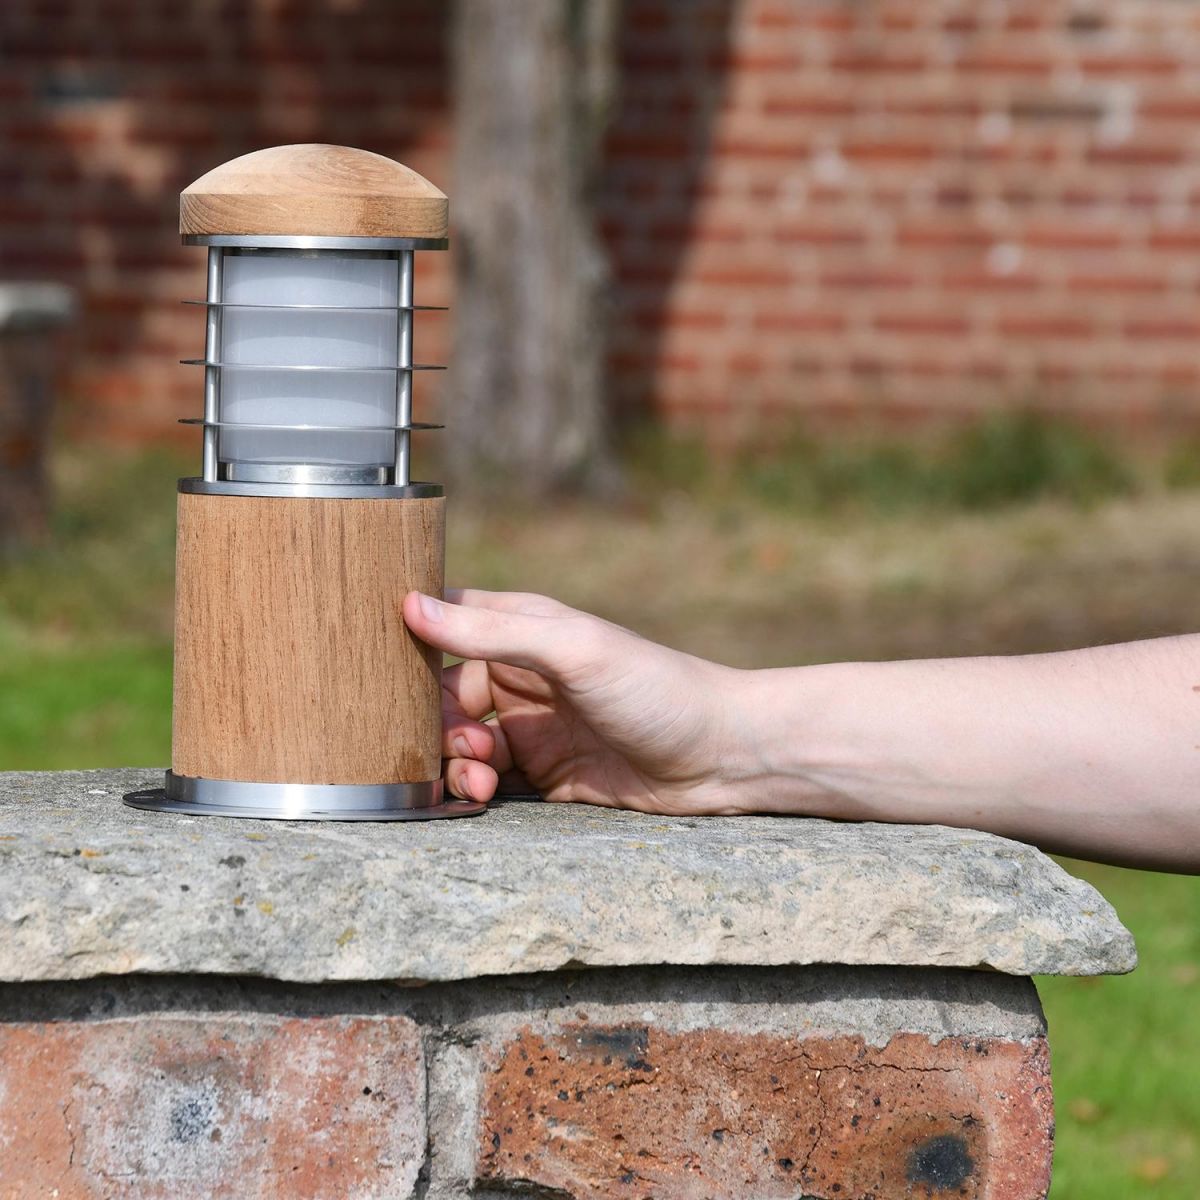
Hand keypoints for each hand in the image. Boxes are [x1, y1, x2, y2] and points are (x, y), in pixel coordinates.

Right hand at [401, 589, 752, 813]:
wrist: (722, 756)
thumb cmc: (655, 687)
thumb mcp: (572, 649)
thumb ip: (491, 631)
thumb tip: (408, 605)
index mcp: (522, 630)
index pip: (444, 628)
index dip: (410, 649)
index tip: (379, 678)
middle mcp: (520, 677)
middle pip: (441, 698)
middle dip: (437, 725)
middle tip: (467, 747)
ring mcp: (531, 729)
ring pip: (459, 746)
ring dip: (456, 764)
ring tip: (483, 780)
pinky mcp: (544, 779)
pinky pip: (487, 784)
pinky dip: (472, 792)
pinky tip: (484, 798)